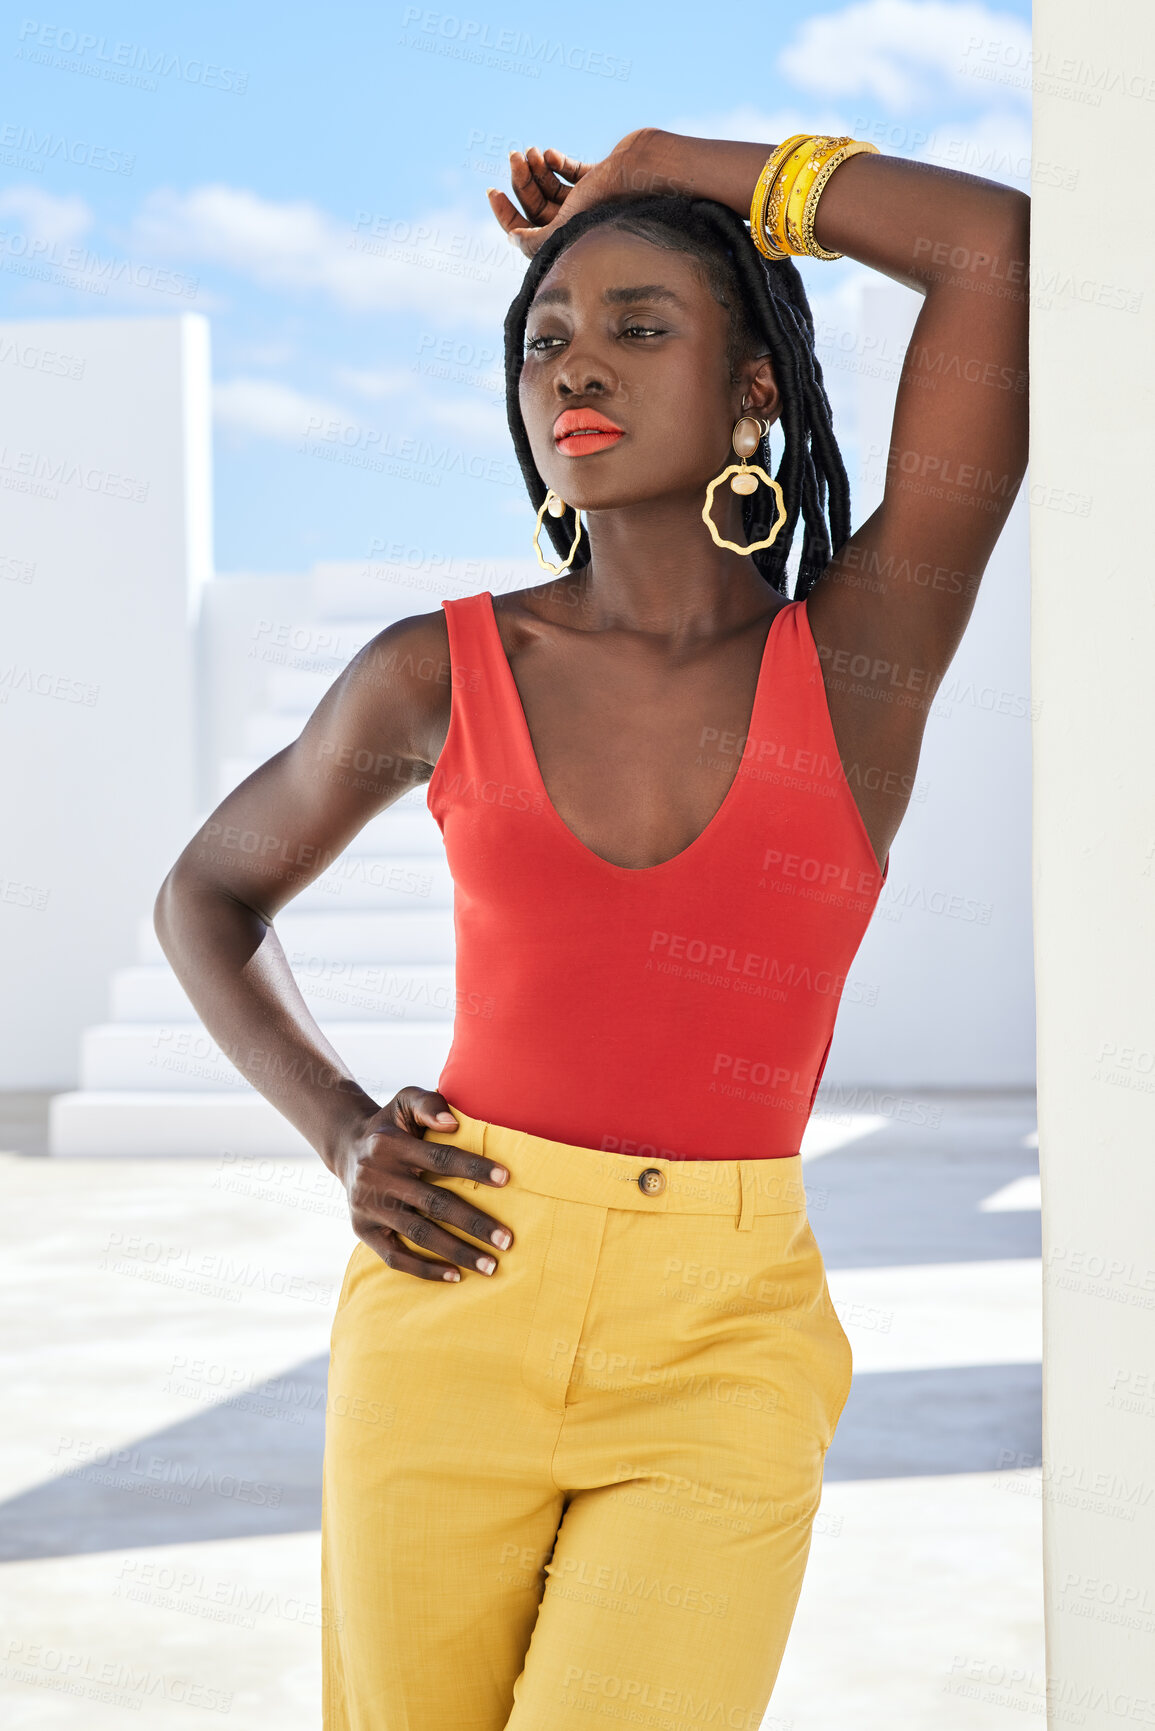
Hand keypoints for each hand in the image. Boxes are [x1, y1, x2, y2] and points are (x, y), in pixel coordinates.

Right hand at [335, 1087, 513, 1280]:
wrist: (347, 1148)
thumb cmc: (391, 1126)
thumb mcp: (405, 1102)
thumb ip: (429, 1104)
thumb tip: (454, 1123)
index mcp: (390, 1145)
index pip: (439, 1157)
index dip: (473, 1168)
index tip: (507, 1179)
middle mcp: (376, 1177)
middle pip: (434, 1204)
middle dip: (474, 1224)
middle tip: (507, 1241)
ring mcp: (368, 1207)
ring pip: (418, 1234)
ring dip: (457, 1252)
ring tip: (491, 1265)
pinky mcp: (362, 1231)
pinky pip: (394, 1257)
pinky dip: (425, 1269)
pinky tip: (456, 1276)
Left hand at [487, 128, 686, 258]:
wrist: (643, 167)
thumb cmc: (607, 198)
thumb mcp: (565, 226)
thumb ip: (536, 241)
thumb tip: (512, 239)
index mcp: (569, 240)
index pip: (526, 232)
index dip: (505, 214)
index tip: (491, 191)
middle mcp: (577, 223)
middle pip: (536, 206)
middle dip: (521, 182)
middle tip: (514, 157)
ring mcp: (588, 201)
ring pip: (549, 188)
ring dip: (536, 169)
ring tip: (532, 152)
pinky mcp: (598, 179)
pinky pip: (568, 172)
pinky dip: (555, 163)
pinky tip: (549, 154)